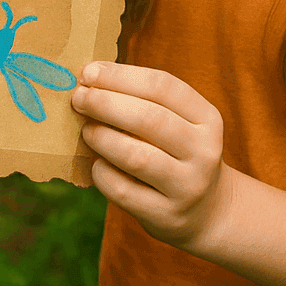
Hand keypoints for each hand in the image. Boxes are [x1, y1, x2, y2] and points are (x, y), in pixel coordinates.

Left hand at [72, 62, 231, 249]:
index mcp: (207, 118)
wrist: (205, 211)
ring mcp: (187, 185)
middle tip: (78, 98)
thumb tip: (88, 80)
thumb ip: (143, 104)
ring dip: (103, 139)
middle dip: (106, 104)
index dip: (121, 76)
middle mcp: (203, 150)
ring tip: (86, 130)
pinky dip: (102, 174)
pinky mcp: (165, 214)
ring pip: (137, 157)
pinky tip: (95, 164)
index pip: (163, 86)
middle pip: (150, 119)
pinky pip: (123, 190)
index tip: (88, 71)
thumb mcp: (177, 125)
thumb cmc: (175, 155)